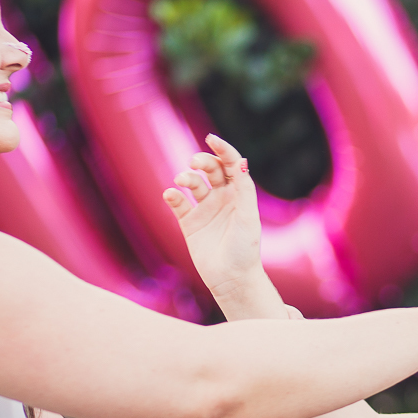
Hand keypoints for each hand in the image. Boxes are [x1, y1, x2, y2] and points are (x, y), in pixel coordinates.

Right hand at [162, 135, 263, 298]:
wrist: (231, 278)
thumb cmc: (245, 248)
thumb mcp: (247, 216)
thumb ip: (243, 188)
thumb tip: (240, 161)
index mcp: (239, 194)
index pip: (230, 164)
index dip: (222, 149)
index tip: (211, 139)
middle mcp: (222, 198)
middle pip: (210, 170)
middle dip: (201, 161)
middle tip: (193, 163)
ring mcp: (205, 209)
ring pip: (192, 184)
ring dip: (186, 177)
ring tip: (181, 180)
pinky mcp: (189, 223)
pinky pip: (178, 203)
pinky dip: (172, 196)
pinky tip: (170, 194)